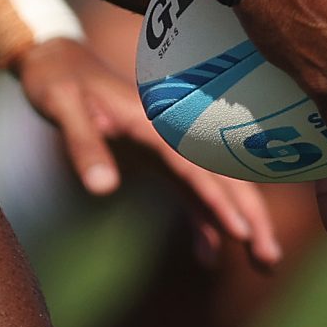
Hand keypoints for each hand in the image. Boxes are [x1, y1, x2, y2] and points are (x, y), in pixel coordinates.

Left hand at [12, 35, 281, 268]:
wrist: (56, 60)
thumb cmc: (56, 80)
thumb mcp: (61, 106)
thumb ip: (82, 144)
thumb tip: (101, 190)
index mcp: (155, 120)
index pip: (196, 164)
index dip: (221, 199)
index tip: (244, 233)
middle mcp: (171, 133)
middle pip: (223, 177)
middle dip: (252, 217)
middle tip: (271, 260)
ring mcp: (168, 147)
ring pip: (216, 187)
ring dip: (240, 223)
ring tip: (265, 266)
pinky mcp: (158, 158)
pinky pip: (191, 192)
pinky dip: (205, 222)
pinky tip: (209, 256)